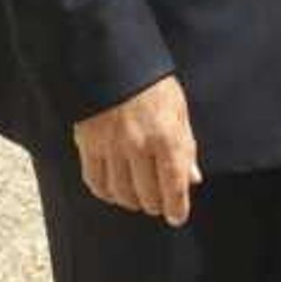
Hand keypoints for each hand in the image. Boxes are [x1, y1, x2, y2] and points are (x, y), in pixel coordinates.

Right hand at [73, 77, 198, 225]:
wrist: (113, 63)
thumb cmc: (152, 86)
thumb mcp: (179, 112)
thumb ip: (186, 148)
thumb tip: (192, 179)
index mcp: (167, 137)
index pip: (174, 185)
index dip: (176, 207)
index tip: (177, 217)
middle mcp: (139, 146)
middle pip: (147, 193)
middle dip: (155, 205)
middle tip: (158, 206)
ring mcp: (111, 146)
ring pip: (121, 192)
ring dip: (131, 202)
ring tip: (138, 201)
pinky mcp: (88, 144)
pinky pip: (95, 180)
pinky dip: (105, 192)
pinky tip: (114, 192)